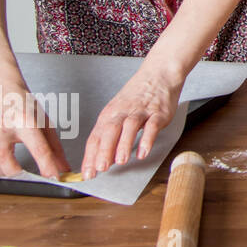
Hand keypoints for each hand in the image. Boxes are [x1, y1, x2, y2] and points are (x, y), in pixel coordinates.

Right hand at [0, 75, 69, 178]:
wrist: (0, 94)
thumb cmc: (23, 107)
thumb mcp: (45, 124)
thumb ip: (55, 149)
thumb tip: (64, 169)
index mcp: (25, 121)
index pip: (38, 148)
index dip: (48, 167)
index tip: (55, 179)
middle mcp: (3, 130)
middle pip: (9, 164)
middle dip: (23, 175)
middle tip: (34, 175)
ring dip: (10, 173)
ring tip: (19, 166)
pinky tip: (6, 163)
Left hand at [82, 60, 184, 178]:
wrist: (158, 74)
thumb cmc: (137, 95)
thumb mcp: (118, 111)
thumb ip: (110, 134)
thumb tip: (102, 158)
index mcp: (110, 114)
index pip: (96, 137)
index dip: (90, 156)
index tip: (87, 173)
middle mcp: (122, 112)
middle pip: (110, 131)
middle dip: (104, 150)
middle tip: (100, 167)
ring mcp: (141, 112)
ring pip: (129, 127)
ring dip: (124, 144)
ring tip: (121, 160)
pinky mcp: (158, 113)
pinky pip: (152, 126)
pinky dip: (147, 139)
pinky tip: (144, 151)